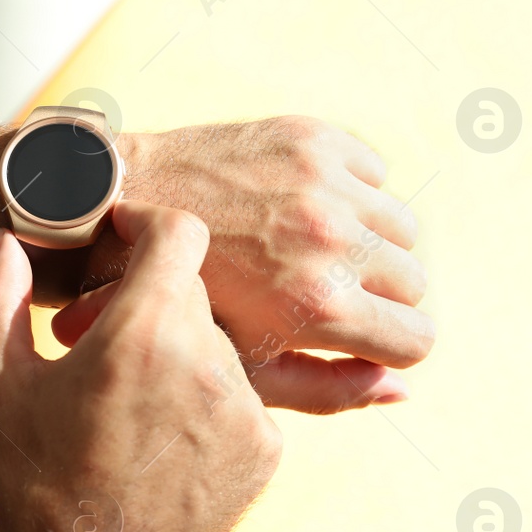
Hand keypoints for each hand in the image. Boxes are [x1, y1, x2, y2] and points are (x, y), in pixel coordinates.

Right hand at [0, 201, 280, 531]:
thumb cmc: (36, 485)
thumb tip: (9, 243)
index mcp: (143, 332)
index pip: (180, 232)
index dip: (151, 224)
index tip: (125, 235)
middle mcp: (209, 360)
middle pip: (195, 292)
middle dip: (153, 303)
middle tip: (108, 342)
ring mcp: (247, 406)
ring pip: (218, 346)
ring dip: (181, 357)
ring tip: (131, 409)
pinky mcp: (268, 445)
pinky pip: (240, 395)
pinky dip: (206, 404)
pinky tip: (161, 442)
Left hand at [68, 116, 432, 414]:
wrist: (115, 205)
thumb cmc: (177, 305)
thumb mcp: (245, 368)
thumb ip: (330, 389)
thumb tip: (402, 392)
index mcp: (318, 306)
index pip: (417, 340)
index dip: (389, 346)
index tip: (357, 337)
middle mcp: (332, 241)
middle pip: (414, 284)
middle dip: (380, 296)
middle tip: (326, 293)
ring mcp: (326, 183)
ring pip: (402, 228)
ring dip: (370, 243)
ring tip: (314, 251)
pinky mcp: (314, 138)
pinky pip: (375, 174)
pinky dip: (351, 192)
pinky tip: (299, 206)